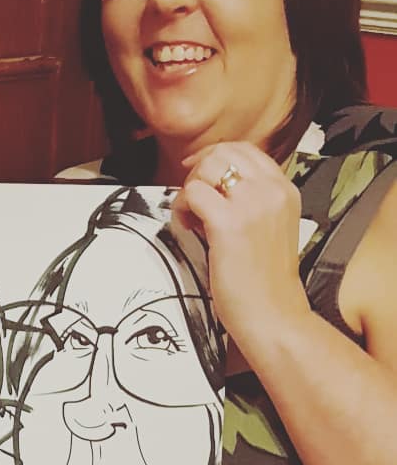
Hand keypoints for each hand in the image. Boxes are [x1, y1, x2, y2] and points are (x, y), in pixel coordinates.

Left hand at [171, 141, 310, 349]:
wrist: (274, 313)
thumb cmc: (264, 278)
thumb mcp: (269, 225)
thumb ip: (250, 201)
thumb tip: (214, 184)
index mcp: (284, 189)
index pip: (246, 150)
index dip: (214, 156)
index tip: (197, 173)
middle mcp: (272, 191)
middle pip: (224, 152)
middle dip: (198, 171)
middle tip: (191, 198)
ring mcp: (252, 205)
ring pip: (207, 168)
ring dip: (189, 188)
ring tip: (192, 217)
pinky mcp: (229, 223)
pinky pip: (192, 194)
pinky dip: (180, 208)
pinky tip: (187, 227)